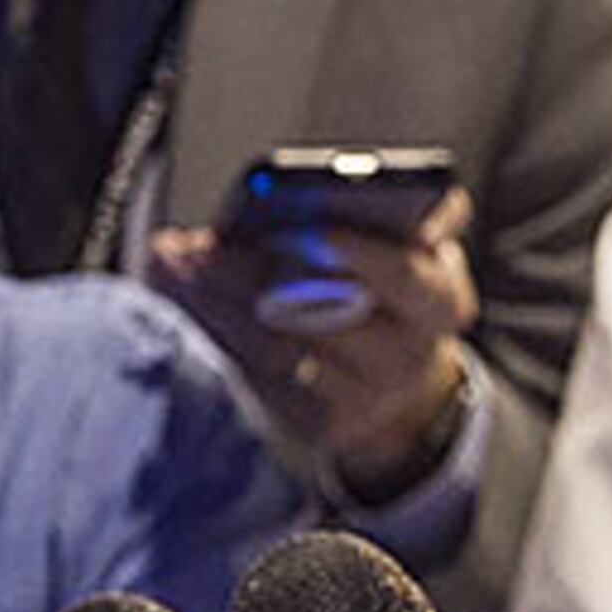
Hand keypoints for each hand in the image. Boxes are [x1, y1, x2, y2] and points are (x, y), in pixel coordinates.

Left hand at [148, 187, 478, 499]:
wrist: (401, 373)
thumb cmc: (392, 284)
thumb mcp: (413, 238)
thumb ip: (390, 205)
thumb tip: (306, 186)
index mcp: (440, 299)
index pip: (406, 275)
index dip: (361, 253)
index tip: (312, 227)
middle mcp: (407, 356)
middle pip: (326, 319)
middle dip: (257, 276)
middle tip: (203, 245)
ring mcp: (363, 398)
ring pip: (279, 352)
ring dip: (217, 304)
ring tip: (171, 261)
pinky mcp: (319, 426)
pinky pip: (254, 381)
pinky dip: (209, 335)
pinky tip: (174, 299)